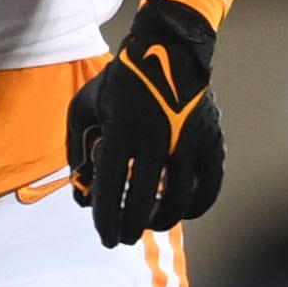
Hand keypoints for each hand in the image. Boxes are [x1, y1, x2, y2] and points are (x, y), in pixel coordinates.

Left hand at [66, 0, 223, 246]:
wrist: (168, 48)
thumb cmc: (118, 83)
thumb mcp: (83, 108)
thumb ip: (76, 150)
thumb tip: (81, 194)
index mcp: (122, 130)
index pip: (112, 190)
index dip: (107, 220)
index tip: (105, 238)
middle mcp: (156, 138)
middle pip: (142, 202)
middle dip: (130, 228)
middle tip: (122, 238)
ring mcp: (188, 140)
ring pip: (177, 201)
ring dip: (161, 221)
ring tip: (148, 223)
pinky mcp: (211, 140)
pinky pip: (209, 187)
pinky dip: (195, 206)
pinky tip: (181, 211)